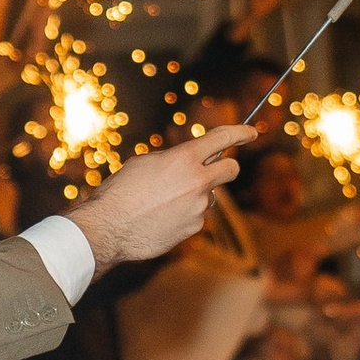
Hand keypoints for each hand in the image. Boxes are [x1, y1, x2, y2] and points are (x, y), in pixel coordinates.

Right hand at [70, 125, 254, 270]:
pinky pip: (195, 216)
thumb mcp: (146, 163)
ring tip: (162, 202)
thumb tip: (191, 163)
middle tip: (219, 167)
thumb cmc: (121, 191)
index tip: (251, 132)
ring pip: (208, 196)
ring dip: (194, 195)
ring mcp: (198, 207)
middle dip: (228, 166)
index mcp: (184, 158)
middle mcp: (197, 182)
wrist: (109, 227)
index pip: (222, 138)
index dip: (240, 132)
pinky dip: (183, 215)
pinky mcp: (193, 228)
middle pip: (231, 169)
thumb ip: (174, 160)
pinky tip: (160, 217)